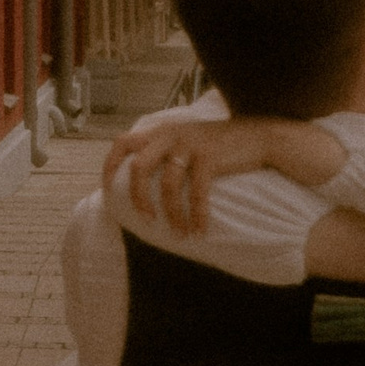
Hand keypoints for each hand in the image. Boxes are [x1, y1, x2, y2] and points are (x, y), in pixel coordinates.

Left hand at [106, 113, 338, 232]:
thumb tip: (140, 178)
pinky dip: (197, 214)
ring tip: (180, 233)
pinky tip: (199, 230)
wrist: (258, 135)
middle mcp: (170, 135)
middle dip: (138, 198)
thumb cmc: (219, 146)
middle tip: (147, 219)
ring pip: (168, 185)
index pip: (122, 144)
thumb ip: (164, 151)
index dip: (109, 167)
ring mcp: (190, 145)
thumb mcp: (186, 140)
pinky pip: (196, 192)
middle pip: (138, 168)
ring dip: (172, 214)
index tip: (106, 191)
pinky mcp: (209, 156)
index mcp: (160, 132)